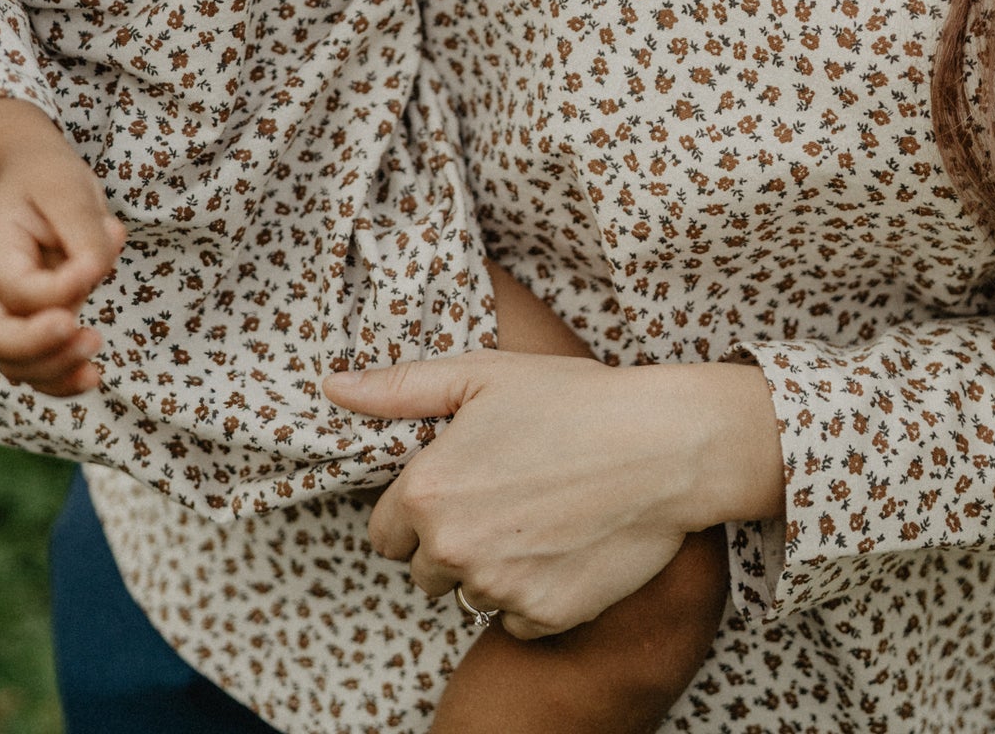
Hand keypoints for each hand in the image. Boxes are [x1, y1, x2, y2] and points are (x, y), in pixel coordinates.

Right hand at [0, 98, 127, 400]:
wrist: (34, 179)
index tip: (95, 267)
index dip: (59, 289)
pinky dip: (60, 382)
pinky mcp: (33, 327)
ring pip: (13, 366)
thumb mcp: (67, 186)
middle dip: (37, 348)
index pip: (16, 288)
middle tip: (82, 331)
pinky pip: (36, 370)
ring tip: (94, 353)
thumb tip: (98, 271)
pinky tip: (91, 377)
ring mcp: (8, 312)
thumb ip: (83, 229)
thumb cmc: (49, 180)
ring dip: (55, 371)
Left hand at [324, 352, 780, 640]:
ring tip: (534, 516)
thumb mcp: (479, 375)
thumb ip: (397, 389)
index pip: (382, 534)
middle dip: (448, 541)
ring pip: (468, 596)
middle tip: (500, 496)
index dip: (414, 510)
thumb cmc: (570, 400)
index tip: (454, 486)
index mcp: (426, 491)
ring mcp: (499, 589)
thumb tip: (332, 386)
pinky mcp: (545, 617)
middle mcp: (452, 549)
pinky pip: (514, 620)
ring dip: (489, 568)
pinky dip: (531, 594)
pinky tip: (560, 547)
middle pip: (422, 570)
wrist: (662, 446)